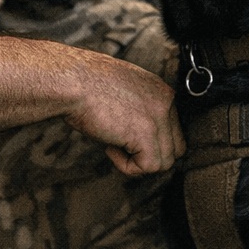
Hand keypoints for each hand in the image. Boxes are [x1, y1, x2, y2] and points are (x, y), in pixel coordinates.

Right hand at [65, 53, 184, 175]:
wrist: (72, 81)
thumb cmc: (86, 85)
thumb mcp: (124, 92)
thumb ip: (141, 111)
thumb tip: (141, 140)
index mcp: (162, 92)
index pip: (174, 131)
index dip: (150, 142)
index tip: (126, 137)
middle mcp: (167, 103)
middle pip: (175, 149)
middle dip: (150, 155)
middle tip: (123, 146)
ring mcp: (159, 118)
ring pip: (164, 162)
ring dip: (137, 161)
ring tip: (113, 143)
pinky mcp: (146, 134)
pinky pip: (147, 167)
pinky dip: (127, 166)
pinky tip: (110, 147)